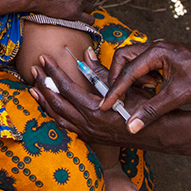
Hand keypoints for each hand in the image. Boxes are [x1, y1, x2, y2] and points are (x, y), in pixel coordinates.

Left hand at [29, 55, 151, 145]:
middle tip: (33, 69)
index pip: (65, 88)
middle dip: (42, 84)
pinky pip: (65, 126)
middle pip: (56, 103)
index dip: (53, 72)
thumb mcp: (123, 86)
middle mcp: (87, 124)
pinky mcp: (90, 137)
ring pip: (57, 117)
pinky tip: (50, 107)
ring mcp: (87, 133)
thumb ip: (101, 71)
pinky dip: (55, 114)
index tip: (44, 59)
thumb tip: (86, 53)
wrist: (156, 133)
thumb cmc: (142, 106)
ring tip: (33, 88)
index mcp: (94, 109)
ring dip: (44, 101)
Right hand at [103, 40, 190, 132]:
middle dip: (119, 78)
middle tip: (117, 98)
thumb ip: (152, 110)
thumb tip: (132, 124)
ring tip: (145, 93)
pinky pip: (146, 65)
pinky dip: (144, 78)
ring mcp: (161, 50)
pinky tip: (155, 90)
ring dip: (133, 78)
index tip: (106, 105)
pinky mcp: (167, 56)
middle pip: (123, 58)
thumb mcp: (178, 96)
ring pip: (134, 61)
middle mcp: (155, 46)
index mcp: (156, 52)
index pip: (127, 71)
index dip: (114, 90)